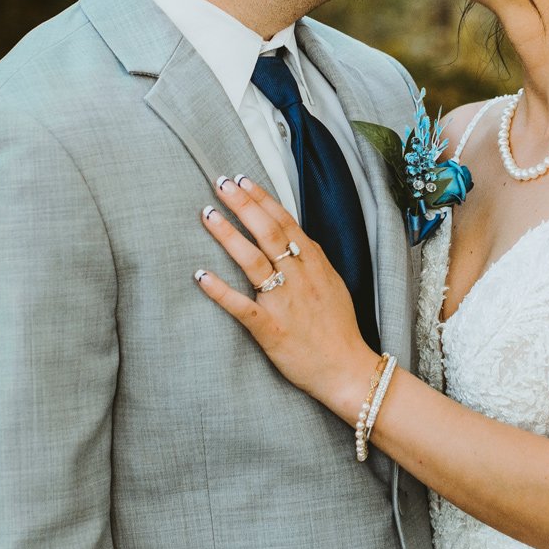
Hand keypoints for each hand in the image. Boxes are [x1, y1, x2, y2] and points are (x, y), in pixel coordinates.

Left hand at [194, 174, 380, 416]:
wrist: (347, 369)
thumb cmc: (339, 328)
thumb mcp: (334, 284)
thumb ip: (313, 260)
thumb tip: (296, 238)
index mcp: (314, 264)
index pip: (285, 222)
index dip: (262, 199)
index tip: (242, 179)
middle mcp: (299, 277)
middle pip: (267, 232)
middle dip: (242, 205)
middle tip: (220, 184)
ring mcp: (284, 302)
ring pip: (253, 261)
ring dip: (228, 235)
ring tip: (208, 214)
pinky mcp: (271, 329)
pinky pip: (241, 307)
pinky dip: (220, 291)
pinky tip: (200, 275)